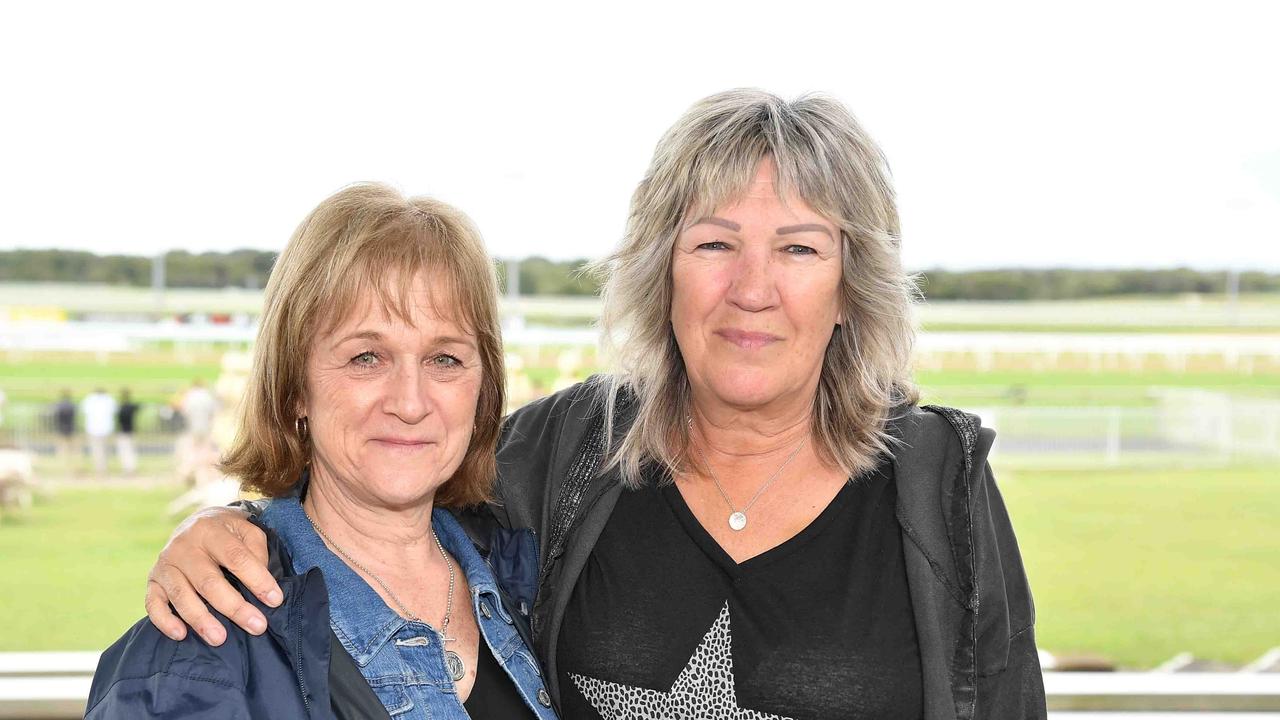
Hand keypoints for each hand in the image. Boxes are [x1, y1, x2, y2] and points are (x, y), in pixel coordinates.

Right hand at [145, 506, 281, 645]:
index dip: (257, 580)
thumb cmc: (229, 533)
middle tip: (257, 626)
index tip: (275, 600)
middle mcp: (183, 546)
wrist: (196, 523)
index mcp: (210, 530)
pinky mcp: (152, 580)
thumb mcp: (248, 530)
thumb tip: (262, 584)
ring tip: (220, 639)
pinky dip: (165, 621)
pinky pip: (153, 603)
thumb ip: (257, 552)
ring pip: (181, 595)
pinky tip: (181, 635)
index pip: (236, 557)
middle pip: (208, 581)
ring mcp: (165, 564)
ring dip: (201, 620)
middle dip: (234, 607)